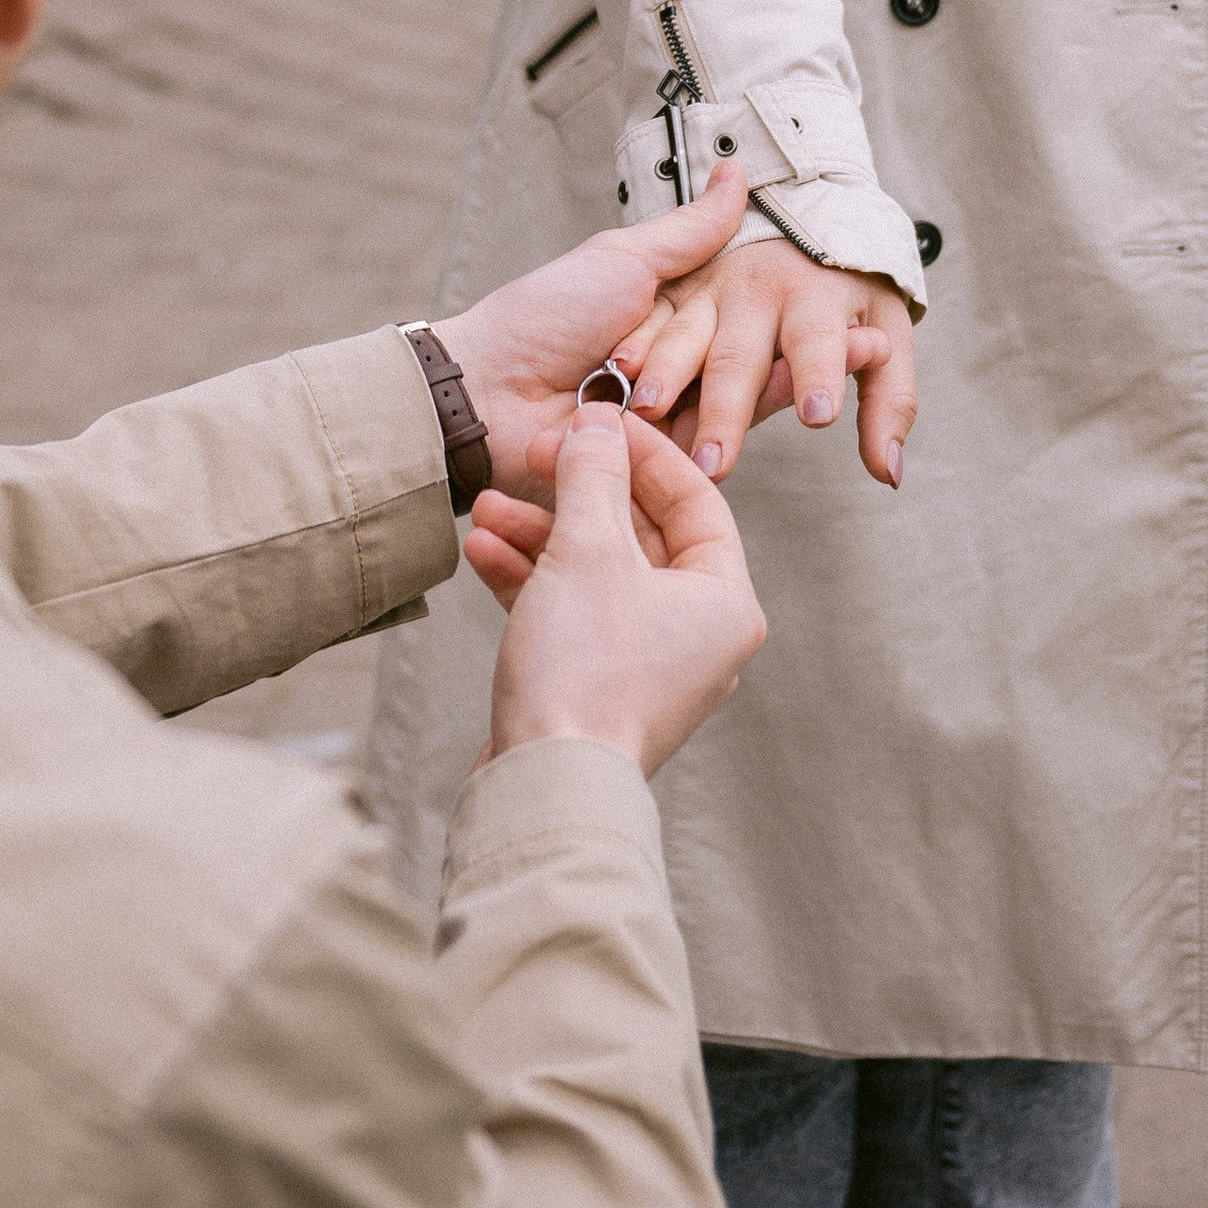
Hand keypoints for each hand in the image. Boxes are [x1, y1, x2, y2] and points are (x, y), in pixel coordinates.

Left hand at [437, 171, 750, 500]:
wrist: (489, 392)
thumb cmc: (545, 317)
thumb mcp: (621, 261)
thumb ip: (689, 232)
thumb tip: (736, 174)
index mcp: (677, 310)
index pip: (738, 306)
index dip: (749, 299)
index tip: (766, 288)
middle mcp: (682, 360)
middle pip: (731, 357)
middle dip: (693, 355)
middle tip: (628, 356)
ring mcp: (673, 411)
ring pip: (720, 404)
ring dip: (694, 395)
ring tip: (650, 393)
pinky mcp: (661, 459)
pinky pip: (699, 450)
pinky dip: (696, 439)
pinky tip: (702, 439)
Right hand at [474, 400, 765, 776]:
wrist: (545, 788)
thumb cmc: (584, 670)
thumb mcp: (587, 551)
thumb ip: (593, 476)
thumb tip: (598, 421)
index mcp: (726, 602)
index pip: (694, 499)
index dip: (641, 452)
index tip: (594, 420)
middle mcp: (699, 635)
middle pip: (639, 536)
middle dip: (575, 494)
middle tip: (532, 457)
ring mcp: (649, 666)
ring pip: (597, 574)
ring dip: (541, 535)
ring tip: (485, 508)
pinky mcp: (599, 689)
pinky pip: (573, 614)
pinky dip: (532, 581)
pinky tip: (482, 553)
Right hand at [614, 236, 914, 490]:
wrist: (801, 206)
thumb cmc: (846, 288)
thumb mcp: (887, 329)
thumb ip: (888, 402)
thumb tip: (888, 474)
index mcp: (815, 301)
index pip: (818, 343)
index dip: (818, 374)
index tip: (818, 416)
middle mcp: (758, 294)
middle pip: (739, 357)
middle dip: (725, 410)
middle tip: (715, 464)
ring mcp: (708, 290)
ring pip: (683, 335)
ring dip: (664, 374)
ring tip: (650, 413)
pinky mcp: (672, 289)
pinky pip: (646, 320)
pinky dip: (628, 346)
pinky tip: (613, 374)